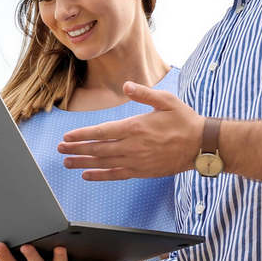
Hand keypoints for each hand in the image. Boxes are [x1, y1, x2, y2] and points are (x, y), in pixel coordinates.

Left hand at [56, 81, 200, 179]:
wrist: (201, 145)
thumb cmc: (185, 121)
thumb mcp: (166, 100)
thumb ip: (144, 93)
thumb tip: (126, 84)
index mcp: (135, 127)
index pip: (101, 132)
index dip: (82, 135)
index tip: (67, 137)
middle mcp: (132, 146)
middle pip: (98, 149)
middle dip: (76, 149)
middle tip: (60, 149)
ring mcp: (136, 161)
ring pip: (104, 163)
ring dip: (83, 163)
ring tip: (67, 162)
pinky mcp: (142, 171)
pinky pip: (116, 175)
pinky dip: (100, 175)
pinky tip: (87, 175)